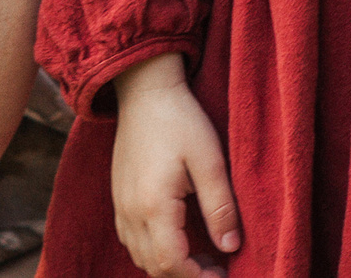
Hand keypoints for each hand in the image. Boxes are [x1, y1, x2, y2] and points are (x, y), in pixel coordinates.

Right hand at [112, 54, 239, 277]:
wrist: (145, 92)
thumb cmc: (181, 120)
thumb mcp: (210, 160)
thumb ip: (220, 206)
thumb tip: (231, 246)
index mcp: (154, 206)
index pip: (172, 264)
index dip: (198, 277)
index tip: (224, 274)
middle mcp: (131, 213)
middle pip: (154, 267)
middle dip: (186, 275)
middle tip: (218, 267)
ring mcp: (121, 207)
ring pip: (141, 257)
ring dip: (169, 265)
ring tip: (203, 256)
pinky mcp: (119, 198)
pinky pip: (132, 241)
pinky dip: (153, 250)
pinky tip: (178, 238)